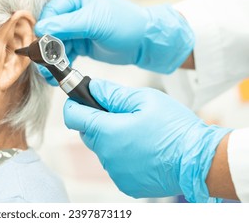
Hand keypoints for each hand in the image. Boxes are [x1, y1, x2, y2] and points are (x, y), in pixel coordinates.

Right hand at [35, 0, 193, 76]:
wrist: (144, 42)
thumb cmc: (125, 24)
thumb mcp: (94, 22)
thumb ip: (66, 25)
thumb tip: (40, 28)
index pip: (52, 11)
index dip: (45, 28)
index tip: (40, 46)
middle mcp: (75, 10)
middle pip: (52, 29)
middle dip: (47, 47)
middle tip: (43, 64)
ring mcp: (78, 27)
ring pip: (57, 43)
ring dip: (52, 58)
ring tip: (50, 73)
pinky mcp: (81, 42)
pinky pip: (65, 52)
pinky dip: (61, 62)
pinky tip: (58, 73)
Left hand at [63, 79, 232, 201]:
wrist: (199, 161)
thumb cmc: (174, 128)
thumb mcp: (144, 100)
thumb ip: (113, 94)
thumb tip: (94, 88)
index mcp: (107, 132)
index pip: (73, 116)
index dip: (75, 103)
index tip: (80, 97)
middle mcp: (106, 155)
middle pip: (87, 132)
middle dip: (97, 120)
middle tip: (122, 114)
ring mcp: (115, 172)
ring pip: (102, 148)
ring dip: (111, 138)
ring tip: (137, 132)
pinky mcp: (126, 183)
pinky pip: (115, 164)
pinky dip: (122, 155)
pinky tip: (142, 149)